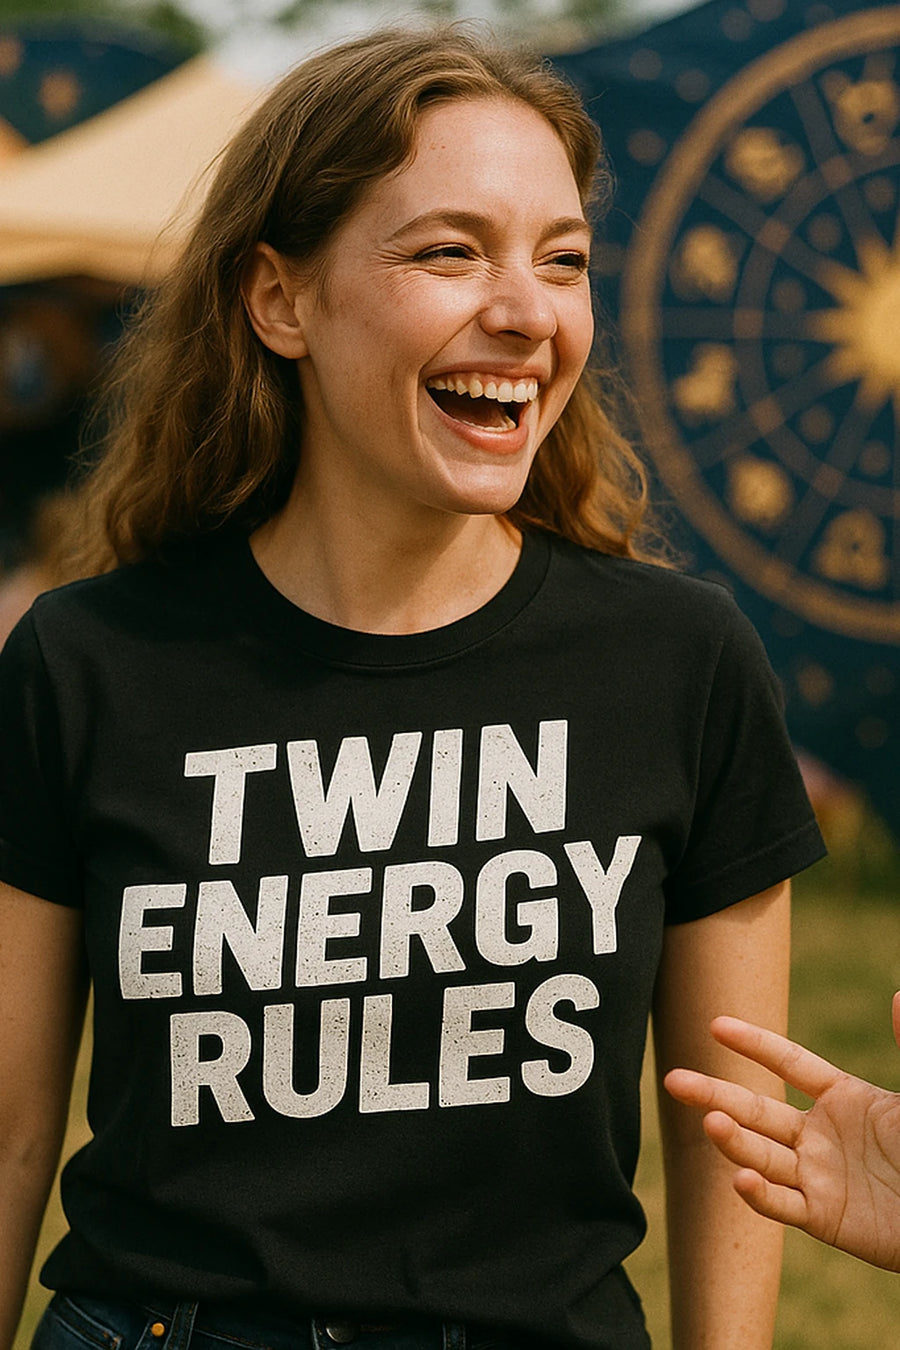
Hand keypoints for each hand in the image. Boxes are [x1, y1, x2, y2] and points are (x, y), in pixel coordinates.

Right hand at [663, 996, 899, 1271]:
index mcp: (844, 1098)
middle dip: (715, 1093)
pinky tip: (741, 1179)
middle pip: (757, 1109)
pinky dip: (760, 1194)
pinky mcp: (823, 1217)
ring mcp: (817, 1175)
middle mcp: (820, 1134)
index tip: (716, 1024)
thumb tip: (898, 994)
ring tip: (709, 1122)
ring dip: (733, 1140)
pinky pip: (783, 1204)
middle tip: (673, 1081)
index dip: (754, 1044)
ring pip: (762, 1153)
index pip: (789, 1063)